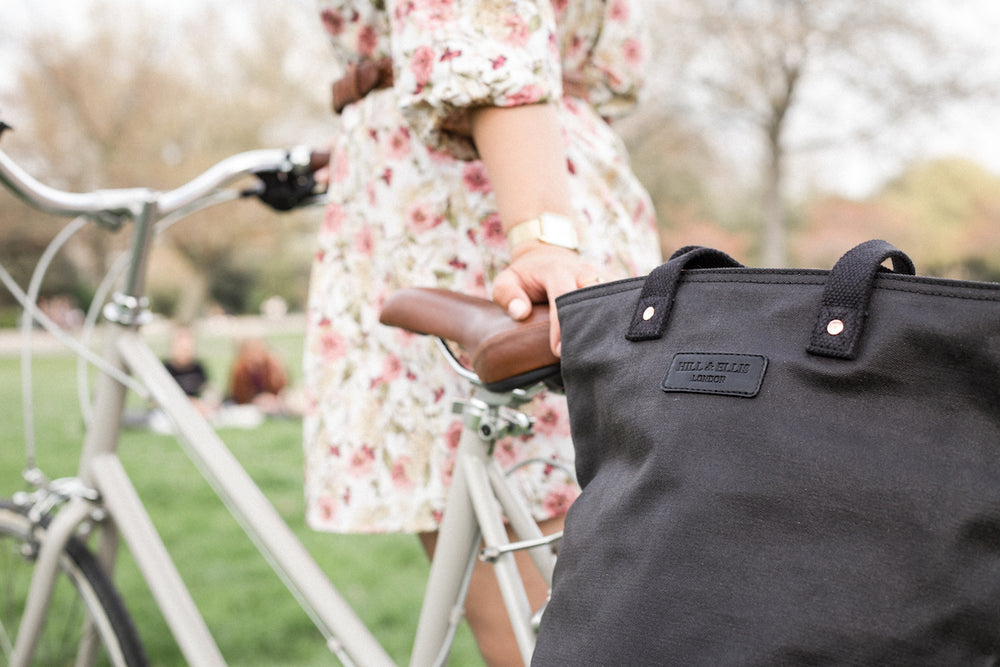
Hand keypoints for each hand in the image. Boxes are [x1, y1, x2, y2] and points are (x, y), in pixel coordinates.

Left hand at [492, 243, 613, 355]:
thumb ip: (507, 295)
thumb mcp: (505, 281)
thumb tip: (521, 313)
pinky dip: (622, 317)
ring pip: (613, 299)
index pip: (563, 299)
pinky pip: (623, 300)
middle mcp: (584, 271)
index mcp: (557, 271)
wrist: (546, 255)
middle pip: (594, 299)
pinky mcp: (614, 282)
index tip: (558, 351)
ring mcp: (602, 276)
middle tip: (585, 355)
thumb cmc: (525, 276)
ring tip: (607, 350)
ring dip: (610, 323)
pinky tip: (622, 339)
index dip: (561, 327)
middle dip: (591, 327)